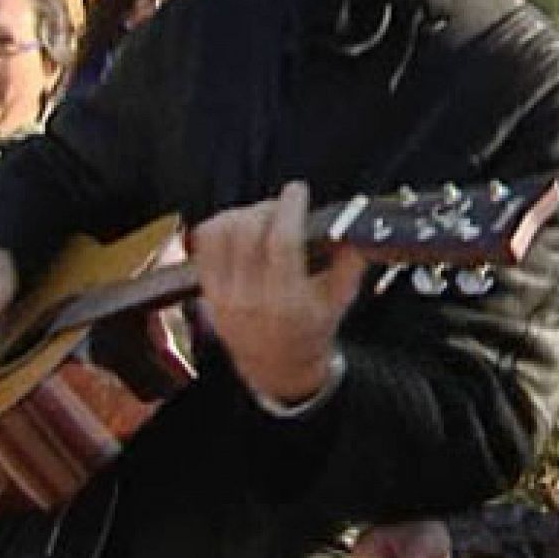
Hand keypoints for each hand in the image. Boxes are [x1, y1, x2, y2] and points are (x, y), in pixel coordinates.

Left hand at [189, 181, 364, 403]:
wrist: (277, 366)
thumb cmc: (310, 330)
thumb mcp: (340, 300)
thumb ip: (350, 262)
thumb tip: (354, 225)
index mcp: (287, 301)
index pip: (282, 242)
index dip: (289, 208)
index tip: (297, 191)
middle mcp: (251, 299)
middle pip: (248, 231)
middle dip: (267, 208)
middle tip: (282, 207)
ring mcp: (224, 297)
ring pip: (221, 233)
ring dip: (241, 214)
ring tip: (260, 217)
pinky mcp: (207, 293)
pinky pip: (204, 244)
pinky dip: (219, 226)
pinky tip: (237, 227)